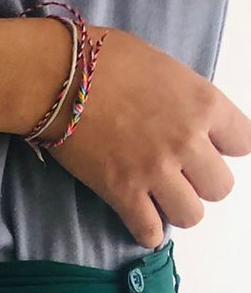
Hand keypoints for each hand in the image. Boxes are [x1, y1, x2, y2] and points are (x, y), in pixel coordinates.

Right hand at [50, 29, 250, 249]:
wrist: (60, 77)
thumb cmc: (107, 60)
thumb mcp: (167, 68)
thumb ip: (186, 100)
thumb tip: (185, 118)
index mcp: (204, 104)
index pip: (243, 143)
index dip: (224, 149)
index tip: (207, 148)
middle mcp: (188, 141)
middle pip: (221, 187)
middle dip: (203, 184)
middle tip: (183, 177)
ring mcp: (155, 170)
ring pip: (191, 216)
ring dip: (179, 210)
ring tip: (163, 200)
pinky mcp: (122, 192)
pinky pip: (149, 230)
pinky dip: (148, 232)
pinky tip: (144, 224)